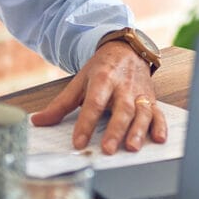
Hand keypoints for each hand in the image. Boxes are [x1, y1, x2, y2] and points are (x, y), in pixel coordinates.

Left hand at [30, 42, 166, 154]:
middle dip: (115, 130)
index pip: (93, 103)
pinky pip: (158, 113)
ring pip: (142, 112)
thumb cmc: (102, 69)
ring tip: (131, 147)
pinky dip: (160, 126)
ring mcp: (139, 93)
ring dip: (138, 130)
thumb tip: (37, 121)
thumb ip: (61, 104)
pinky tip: (158, 139)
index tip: (78, 142)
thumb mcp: (79, 82)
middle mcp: (123, 86)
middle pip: (121, 109)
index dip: (86, 123)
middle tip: (107, 149)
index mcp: (103, 79)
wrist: (127, 50)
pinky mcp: (151, 99)